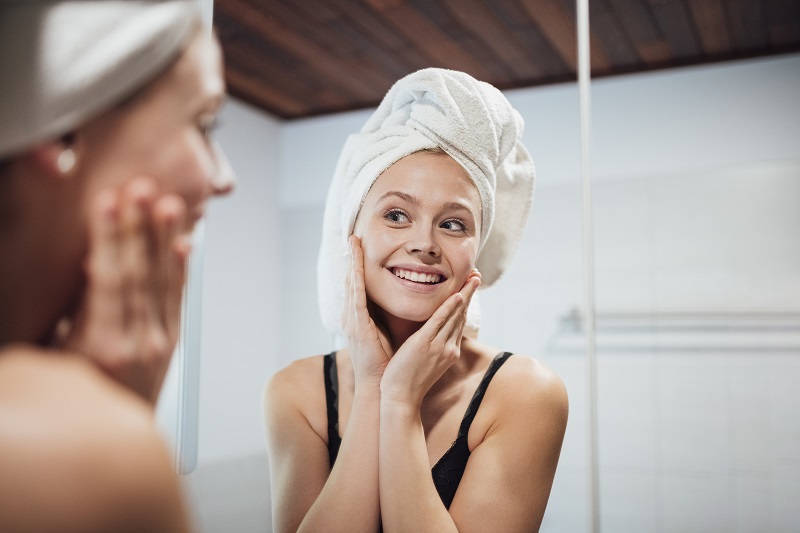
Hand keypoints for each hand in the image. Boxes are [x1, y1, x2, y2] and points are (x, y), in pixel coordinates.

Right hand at [58, 177, 190, 403]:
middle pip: (140, 273)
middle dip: (140, 227)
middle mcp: (139, 341)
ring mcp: (161, 341)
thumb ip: (76, 313)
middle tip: (141, 188)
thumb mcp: (59, 355)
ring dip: (165, 239)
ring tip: (169, 204)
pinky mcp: (174, 341)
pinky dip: (181, 268)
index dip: (110, 238)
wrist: (112, 432)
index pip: (109, 279)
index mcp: (103, 345)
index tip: (108, 202)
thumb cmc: (77, 393)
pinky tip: (186, 244)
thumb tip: (91, 267)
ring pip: (163, 281)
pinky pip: (178, 298)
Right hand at [342, 235, 391, 389]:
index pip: (358, 285)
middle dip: (351, 258)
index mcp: (359, 318)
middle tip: (353, 237)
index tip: (359, 247)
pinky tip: (356, 264)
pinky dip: (356, 278)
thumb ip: (386, 317)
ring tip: (352, 243)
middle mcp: (352, 316)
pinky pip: (356, 296)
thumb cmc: (385, 362)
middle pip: (351, 280)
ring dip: (352, 262)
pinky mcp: (357, 325)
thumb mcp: (384, 333)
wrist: (380, 385)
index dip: (357, 266)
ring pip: (351, 283)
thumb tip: (397, 301)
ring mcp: (352, 320)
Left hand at [380, 270, 480, 408]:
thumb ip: (430, 346)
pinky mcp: (425, 344)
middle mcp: (448, 347)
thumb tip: (429, 335)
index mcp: (449, 351)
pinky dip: (449, 308)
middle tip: (477, 275)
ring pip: (454, 315)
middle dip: (470, 294)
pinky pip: (439, 322)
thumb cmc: (407, 382)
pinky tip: (457, 295)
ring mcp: (438, 346)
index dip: (465, 303)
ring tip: (473, 277)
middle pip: (461, 315)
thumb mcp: (426, 363)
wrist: (401, 399)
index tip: (470, 287)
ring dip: (464, 294)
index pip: (459, 322)